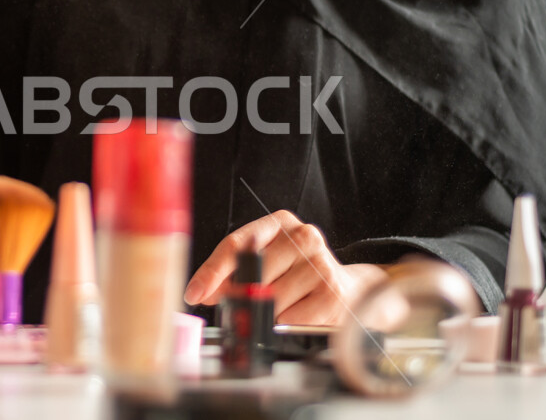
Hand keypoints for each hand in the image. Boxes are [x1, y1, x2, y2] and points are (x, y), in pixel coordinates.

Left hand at [183, 210, 387, 324]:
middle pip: (252, 273)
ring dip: (265, 313)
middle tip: (238, 309)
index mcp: (280, 223)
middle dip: (238, 296)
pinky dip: (284, 323)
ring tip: (278, 309)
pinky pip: (290, 317)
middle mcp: (303, 236)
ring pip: (270, 298)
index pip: (236, 244)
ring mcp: (320, 263)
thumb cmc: (299, 276)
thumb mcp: (267, 264)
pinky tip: (294, 315)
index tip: (194, 292)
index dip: (211, 271)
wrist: (351, 291)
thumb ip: (233, 273)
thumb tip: (202, 292)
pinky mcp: (332, 292)